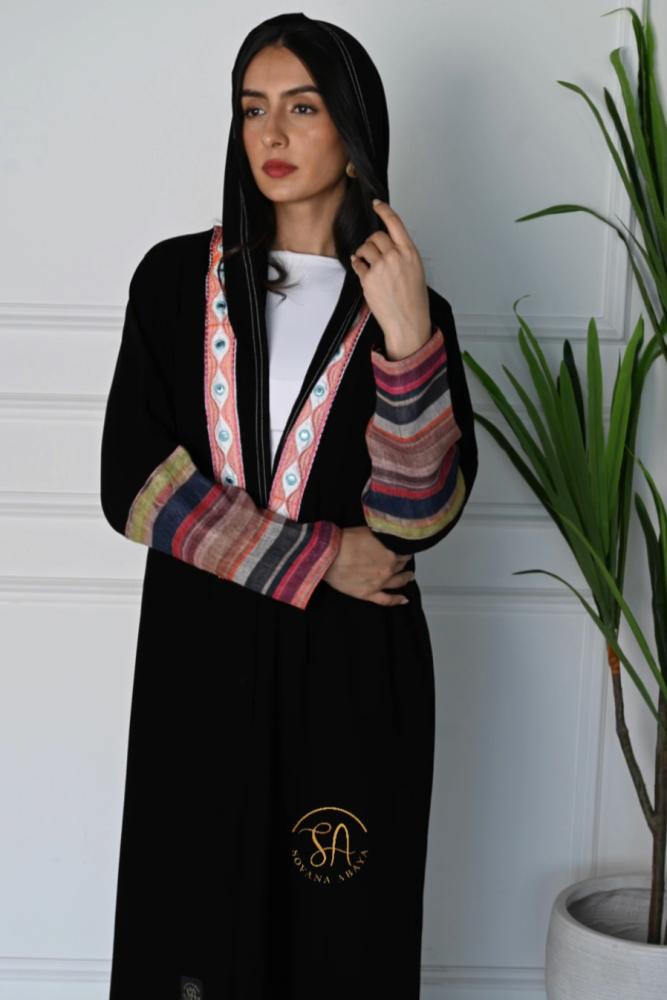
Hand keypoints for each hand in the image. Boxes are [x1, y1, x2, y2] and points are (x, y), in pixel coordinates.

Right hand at [323, 525, 413, 605]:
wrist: (329, 556)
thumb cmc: (345, 541)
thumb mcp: (368, 531)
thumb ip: (380, 536)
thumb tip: (385, 534)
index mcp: (390, 554)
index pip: (403, 552)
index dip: (404, 550)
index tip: (403, 549)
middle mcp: (387, 569)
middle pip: (401, 566)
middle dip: (404, 562)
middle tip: (405, 560)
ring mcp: (379, 583)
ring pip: (398, 582)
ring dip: (405, 578)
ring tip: (409, 576)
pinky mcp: (368, 594)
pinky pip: (386, 600)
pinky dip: (397, 600)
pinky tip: (404, 599)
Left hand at [349, 199, 431, 359]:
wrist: (408, 322)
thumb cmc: (414, 301)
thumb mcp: (415, 271)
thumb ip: (402, 255)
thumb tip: (388, 246)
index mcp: (410, 252)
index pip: (395, 223)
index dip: (384, 210)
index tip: (377, 204)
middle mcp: (396, 256)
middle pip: (376, 235)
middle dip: (372, 242)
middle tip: (372, 252)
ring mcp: (381, 267)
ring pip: (365, 247)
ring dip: (363, 253)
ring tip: (368, 264)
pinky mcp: (369, 278)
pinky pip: (358, 264)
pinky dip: (358, 266)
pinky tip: (363, 271)